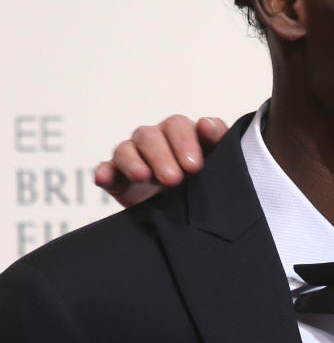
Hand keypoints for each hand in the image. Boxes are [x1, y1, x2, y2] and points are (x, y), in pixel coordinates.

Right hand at [93, 114, 227, 207]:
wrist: (185, 218)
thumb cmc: (203, 183)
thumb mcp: (217, 165)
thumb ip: (219, 140)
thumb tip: (207, 124)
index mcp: (181, 135)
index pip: (178, 126)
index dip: (186, 141)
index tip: (194, 164)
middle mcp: (156, 141)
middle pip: (151, 136)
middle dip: (162, 156)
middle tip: (174, 179)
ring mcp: (134, 157)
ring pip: (127, 149)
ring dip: (134, 162)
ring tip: (143, 176)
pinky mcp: (116, 176)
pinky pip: (106, 168)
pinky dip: (104, 172)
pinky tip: (104, 177)